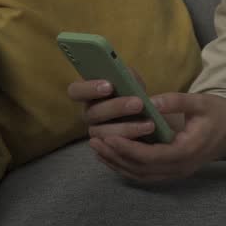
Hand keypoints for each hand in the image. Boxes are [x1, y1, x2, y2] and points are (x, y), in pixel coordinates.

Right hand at [66, 67, 184, 141]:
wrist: (147, 114)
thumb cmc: (133, 92)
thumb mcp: (132, 80)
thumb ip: (128, 76)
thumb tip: (127, 77)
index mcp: (87, 93)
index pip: (75, 91)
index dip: (89, 89)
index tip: (109, 86)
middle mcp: (89, 113)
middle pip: (92, 114)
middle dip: (116, 108)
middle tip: (138, 103)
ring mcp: (97, 131)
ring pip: (104, 134)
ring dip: (127, 128)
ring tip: (150, 124)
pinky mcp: (109, 147)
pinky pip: (114, 149)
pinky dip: (131, 142)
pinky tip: (147, 136)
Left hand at [89, 92, 225, 182]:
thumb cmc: (221, 115)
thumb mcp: (202, 102)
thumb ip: (176, 101)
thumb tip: (150, 102)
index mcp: (185, 152)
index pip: (149, 156)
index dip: (126, 148)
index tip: (107, 136)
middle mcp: (179, 167)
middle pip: (140, 169)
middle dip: (115, 156)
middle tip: (94, 141)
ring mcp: (176, 172)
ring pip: (141, 175)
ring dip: (117, 163)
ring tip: (97, 148)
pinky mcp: (173, 170)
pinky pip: (146, 173)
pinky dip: (127, 166)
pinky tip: (112, 155)